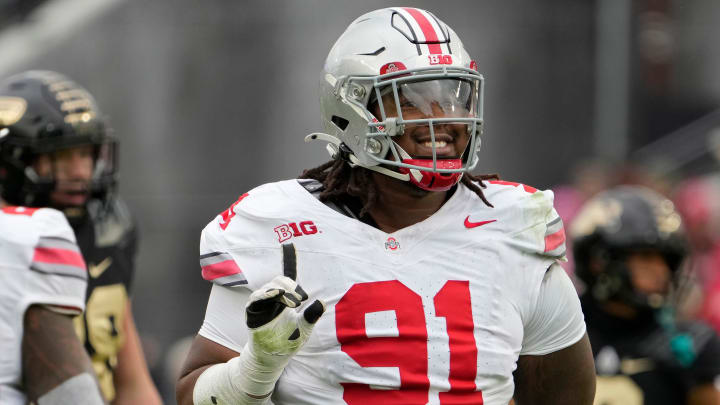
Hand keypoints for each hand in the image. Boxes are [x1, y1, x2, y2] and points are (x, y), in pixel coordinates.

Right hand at [244, 244, 323, 368]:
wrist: (273, 357)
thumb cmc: (288, 342)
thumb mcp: (304, 328)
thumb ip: (312, 316)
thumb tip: (322, 302)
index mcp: (286, 298)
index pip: (289, 276)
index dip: (289, 260)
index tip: (289, 245)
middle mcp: (273, 298)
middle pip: (280, 280)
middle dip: (291, 286)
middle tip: (300, 299)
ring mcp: (262, 304)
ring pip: (270, 287)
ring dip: (281, 291)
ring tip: (293, 303)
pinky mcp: (253, 312)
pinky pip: (256, 298)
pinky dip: (266, 294)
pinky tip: (276, 295)